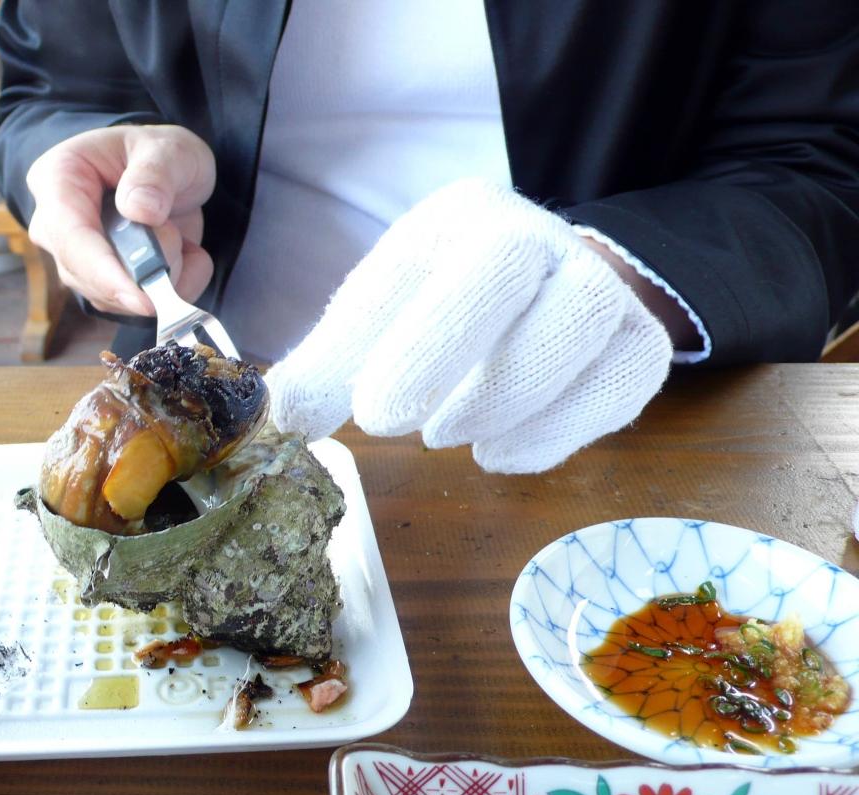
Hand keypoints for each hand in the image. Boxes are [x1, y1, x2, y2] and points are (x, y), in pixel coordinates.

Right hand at [24, 125, 215, 314]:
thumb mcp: (168, 148)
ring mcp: (75, 260)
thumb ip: (156, 174)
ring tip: (176, 231)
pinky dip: (175, 285)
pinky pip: (137, 306)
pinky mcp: (100, 285)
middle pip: (87, 275)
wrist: (168, 173)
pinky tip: (183, 252)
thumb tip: (140, 210)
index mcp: (58, 179)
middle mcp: (55, 226)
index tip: (143, 298)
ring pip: (113, 298)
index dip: (105, 273)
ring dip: (163, 273)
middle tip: (175, 232)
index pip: (71, 237)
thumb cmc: (158, 155)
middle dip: (144, 269)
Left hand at [266, 178, 672, 473]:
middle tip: (391, 424)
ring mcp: (599, 285)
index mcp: (458, 219)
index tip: (360, 411)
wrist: (562, 294)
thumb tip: (277, 418)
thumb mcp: (384, 318)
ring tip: (446, 433)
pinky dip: (554, 433)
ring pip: (574, 329)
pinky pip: (616, 388)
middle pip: (503, 268)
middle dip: (439, 351)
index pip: (414, 264)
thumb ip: (330, 364)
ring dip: (501, 399)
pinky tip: (501, 452)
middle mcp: (536, 236)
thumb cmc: (452, 308)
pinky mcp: (641, 343)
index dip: (387, 338)